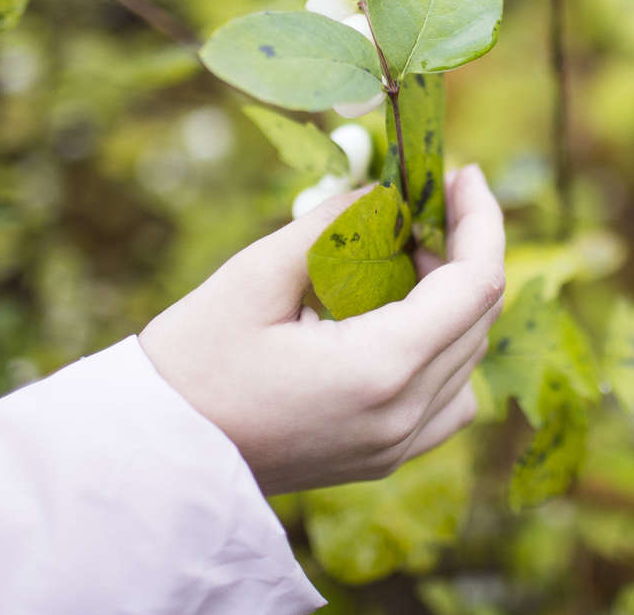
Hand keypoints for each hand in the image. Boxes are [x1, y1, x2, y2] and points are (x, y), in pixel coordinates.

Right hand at [137, 165, 504, 493]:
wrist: (153, 455)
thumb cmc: (191, 363)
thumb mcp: (254, 276)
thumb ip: (331, 228)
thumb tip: (384, 195)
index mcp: (380, 368)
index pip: (475, 285)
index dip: (480, 221)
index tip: (464, 174)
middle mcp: (403, 416)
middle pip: (477, 319)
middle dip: (462, 251)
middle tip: (418, 207)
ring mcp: (396, 446)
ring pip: (468, 359)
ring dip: (453, 301)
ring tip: (402, 262)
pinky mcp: (381, 459)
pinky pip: (447, 401)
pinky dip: (443, 353)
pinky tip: (398, 323)